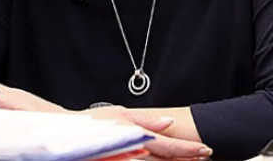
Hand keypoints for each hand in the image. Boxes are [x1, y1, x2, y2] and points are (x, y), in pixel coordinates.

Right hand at [87, 105, 212, 160]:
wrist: (66, 139)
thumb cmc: (91, 124)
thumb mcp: (121, 115)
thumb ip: (147, 122)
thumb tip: (170, 123)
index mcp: (135, 136)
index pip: (169, 147)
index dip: (189, 150)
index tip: (206, 151)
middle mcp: (132, 153)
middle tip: (204, 157)